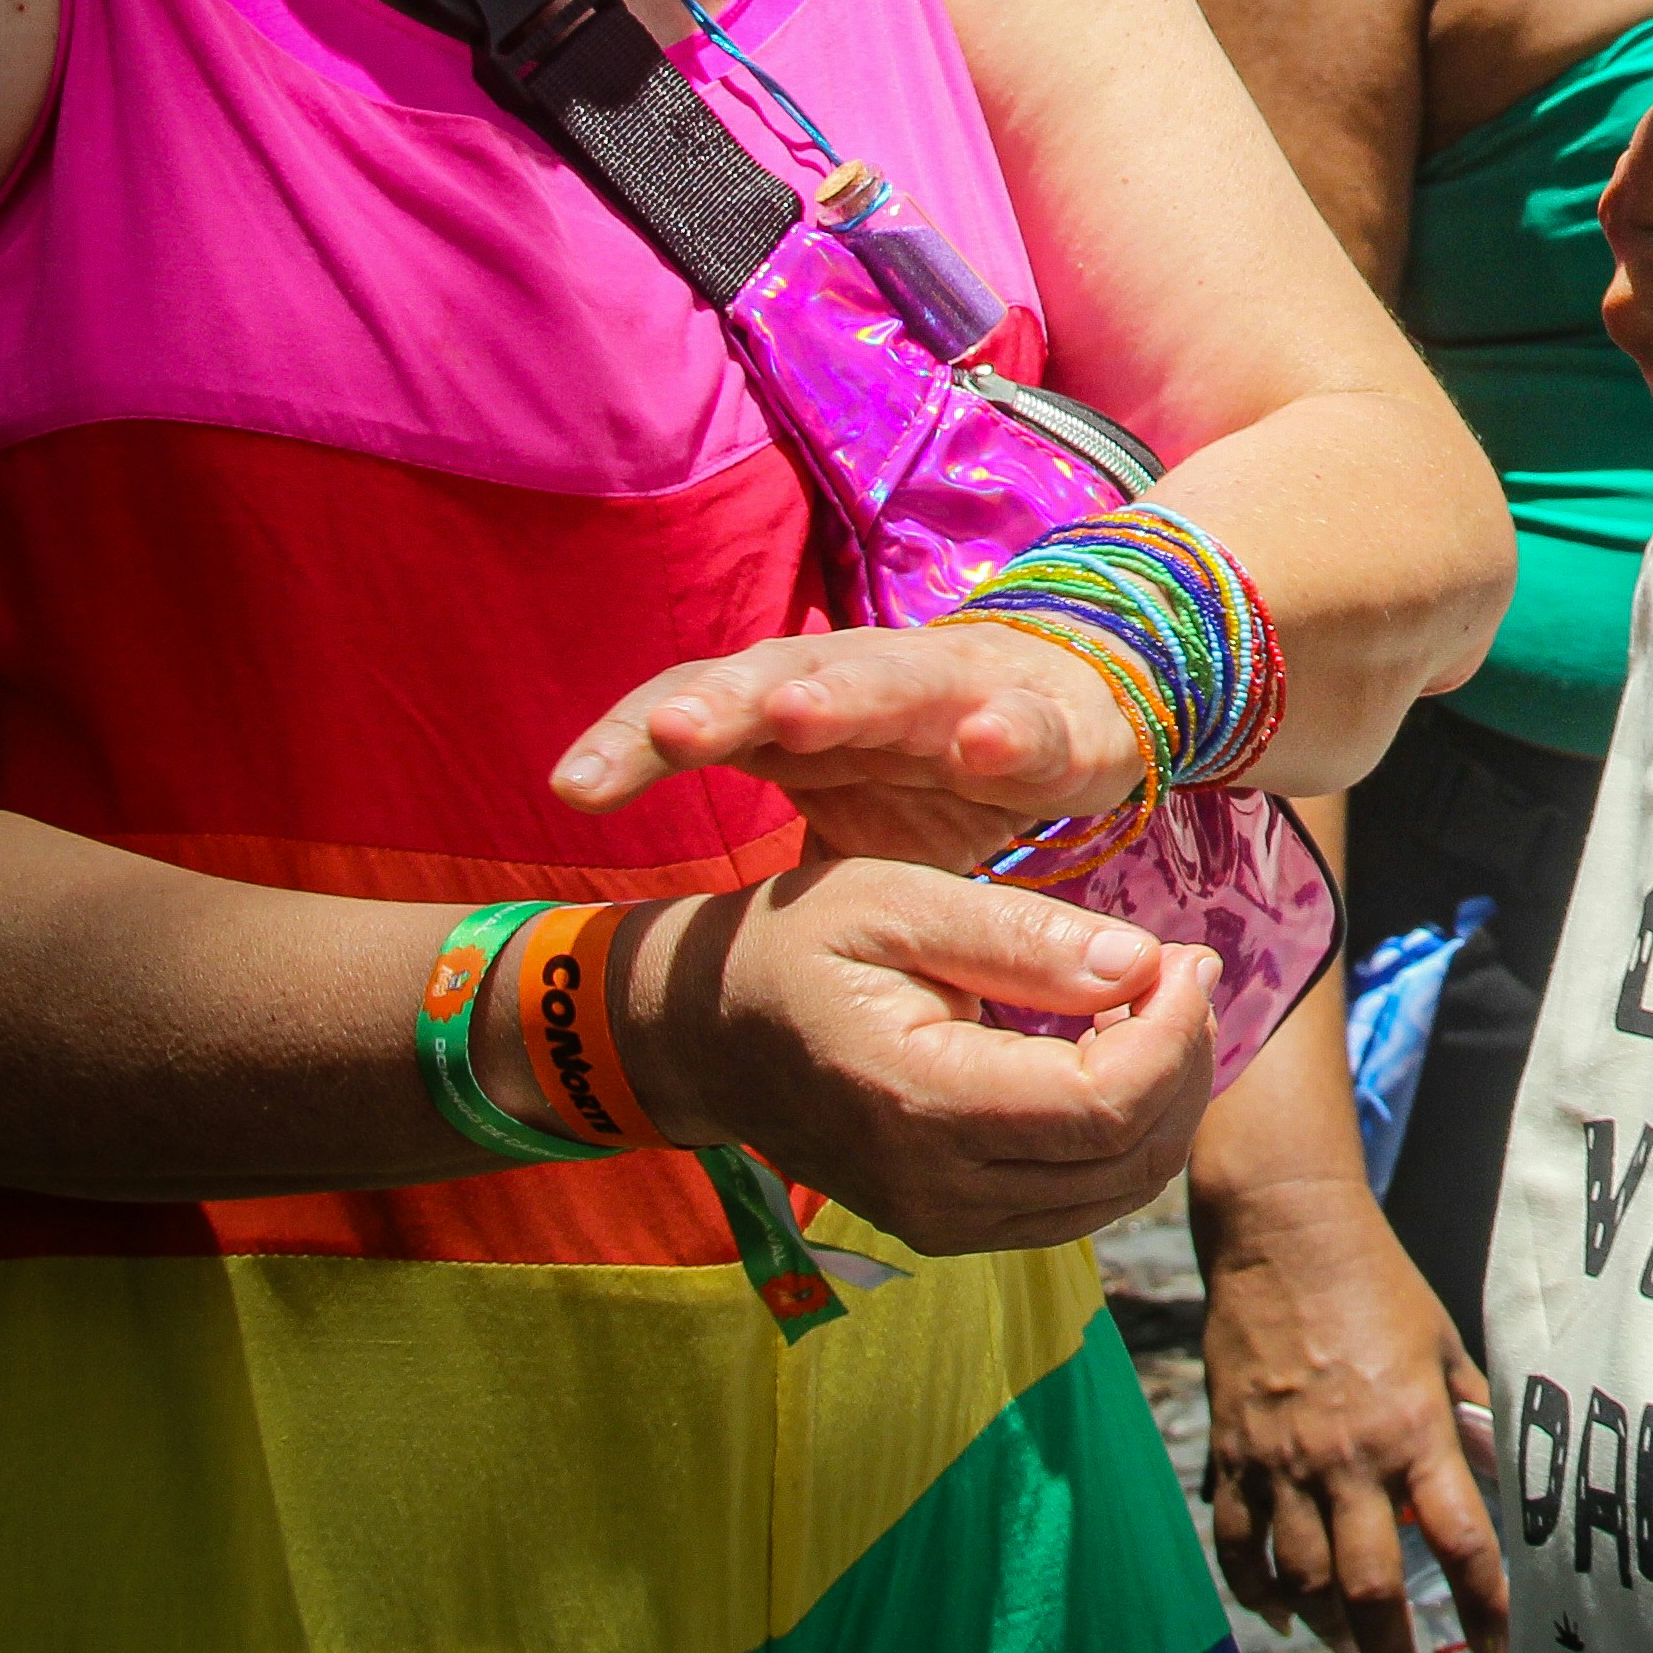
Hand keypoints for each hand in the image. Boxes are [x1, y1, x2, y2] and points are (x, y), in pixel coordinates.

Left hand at [553, 621, 1149, 871]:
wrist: (1080, 706)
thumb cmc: (934, 770)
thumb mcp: (838, 821)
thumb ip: (763, 864)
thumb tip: (651, 974)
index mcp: (801, 709)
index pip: (705, 705)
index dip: (636, 739)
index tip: (572, 789)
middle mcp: (867, 683)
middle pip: (780, 678)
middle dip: (725, 702)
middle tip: (670, 734)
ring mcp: (959, 691)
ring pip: (891, 681)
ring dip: (846, 695)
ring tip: (794, 718)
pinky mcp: (1050, 718)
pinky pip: (1026, 721)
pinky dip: (1007, 728)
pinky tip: (980, 740)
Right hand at [633, 859, 1221, 1252]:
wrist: (706, 1033)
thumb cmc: (797, 947)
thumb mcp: (899, 902)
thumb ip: (1023, 939)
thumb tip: (1142, 964)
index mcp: (919, 1100)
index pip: (1105, 1105)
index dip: (1176, 1033)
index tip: (1183, 955)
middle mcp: (934, 1187)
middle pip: (1129, 1155)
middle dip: (1186, 1058)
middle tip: (1182, 969)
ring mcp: (941, 1221)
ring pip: (1117, 1190)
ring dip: (1166, 1100)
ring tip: (1153, 1005)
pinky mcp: (952, 1227)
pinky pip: (1078, 1201)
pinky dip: (1123, 1135)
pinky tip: (1112, 1056)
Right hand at [1199, 1175, 1509, 1652]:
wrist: (1283, 1231)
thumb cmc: (1377, 1281)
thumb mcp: (1444, 1343)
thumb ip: (1472, 1412)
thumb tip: (1504, 1471)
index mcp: (1412, 1427)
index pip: (1461, 1539)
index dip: (1486, 1604)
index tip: (1500, 1649)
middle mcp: (1346, 1456)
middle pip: (1369, 1586)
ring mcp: (1281, 1460)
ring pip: (1299, 1580)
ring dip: (1327, 1632)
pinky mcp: (1231, 1453)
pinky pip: (1237, 1546)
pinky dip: (1258, 1591)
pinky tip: (1281, 1612)